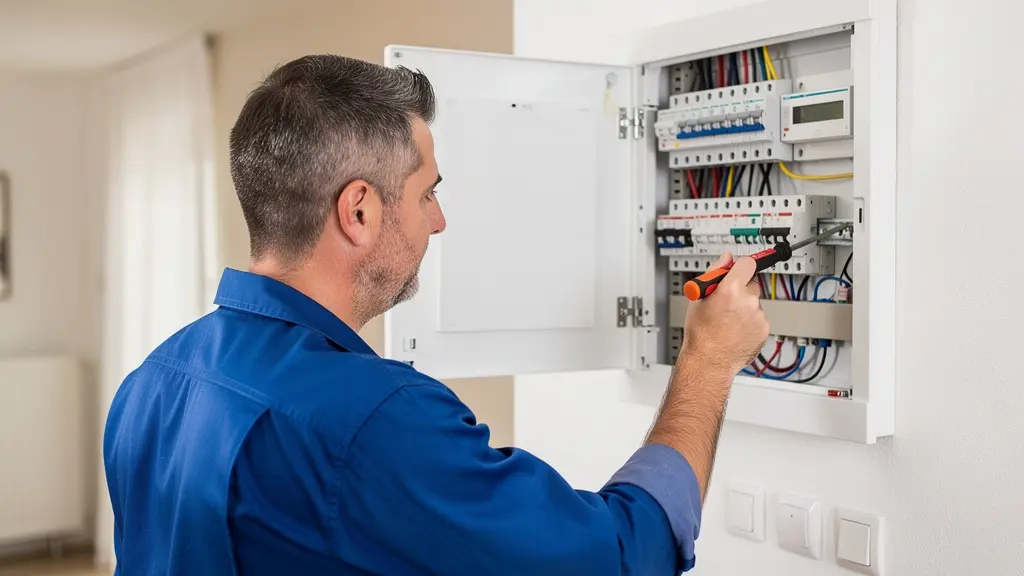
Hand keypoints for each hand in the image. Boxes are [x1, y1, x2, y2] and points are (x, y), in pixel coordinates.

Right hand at [679, 252, 768, 376]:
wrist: (709, 361)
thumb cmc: (701, 333)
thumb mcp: (698, 298)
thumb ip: (714, 273)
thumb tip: (725, 258)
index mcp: (730, 289)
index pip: (747, 263)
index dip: (741, 266)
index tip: (738, 270)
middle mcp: (748, 301)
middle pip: (751, 283)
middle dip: (740, 289)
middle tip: (726, 302)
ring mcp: (758, 315)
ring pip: (754, 303)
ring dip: (745, 307)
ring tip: (728, 321)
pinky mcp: (765, 329)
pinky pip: (758, 318)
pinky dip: (750, 322)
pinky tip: (736, 330)